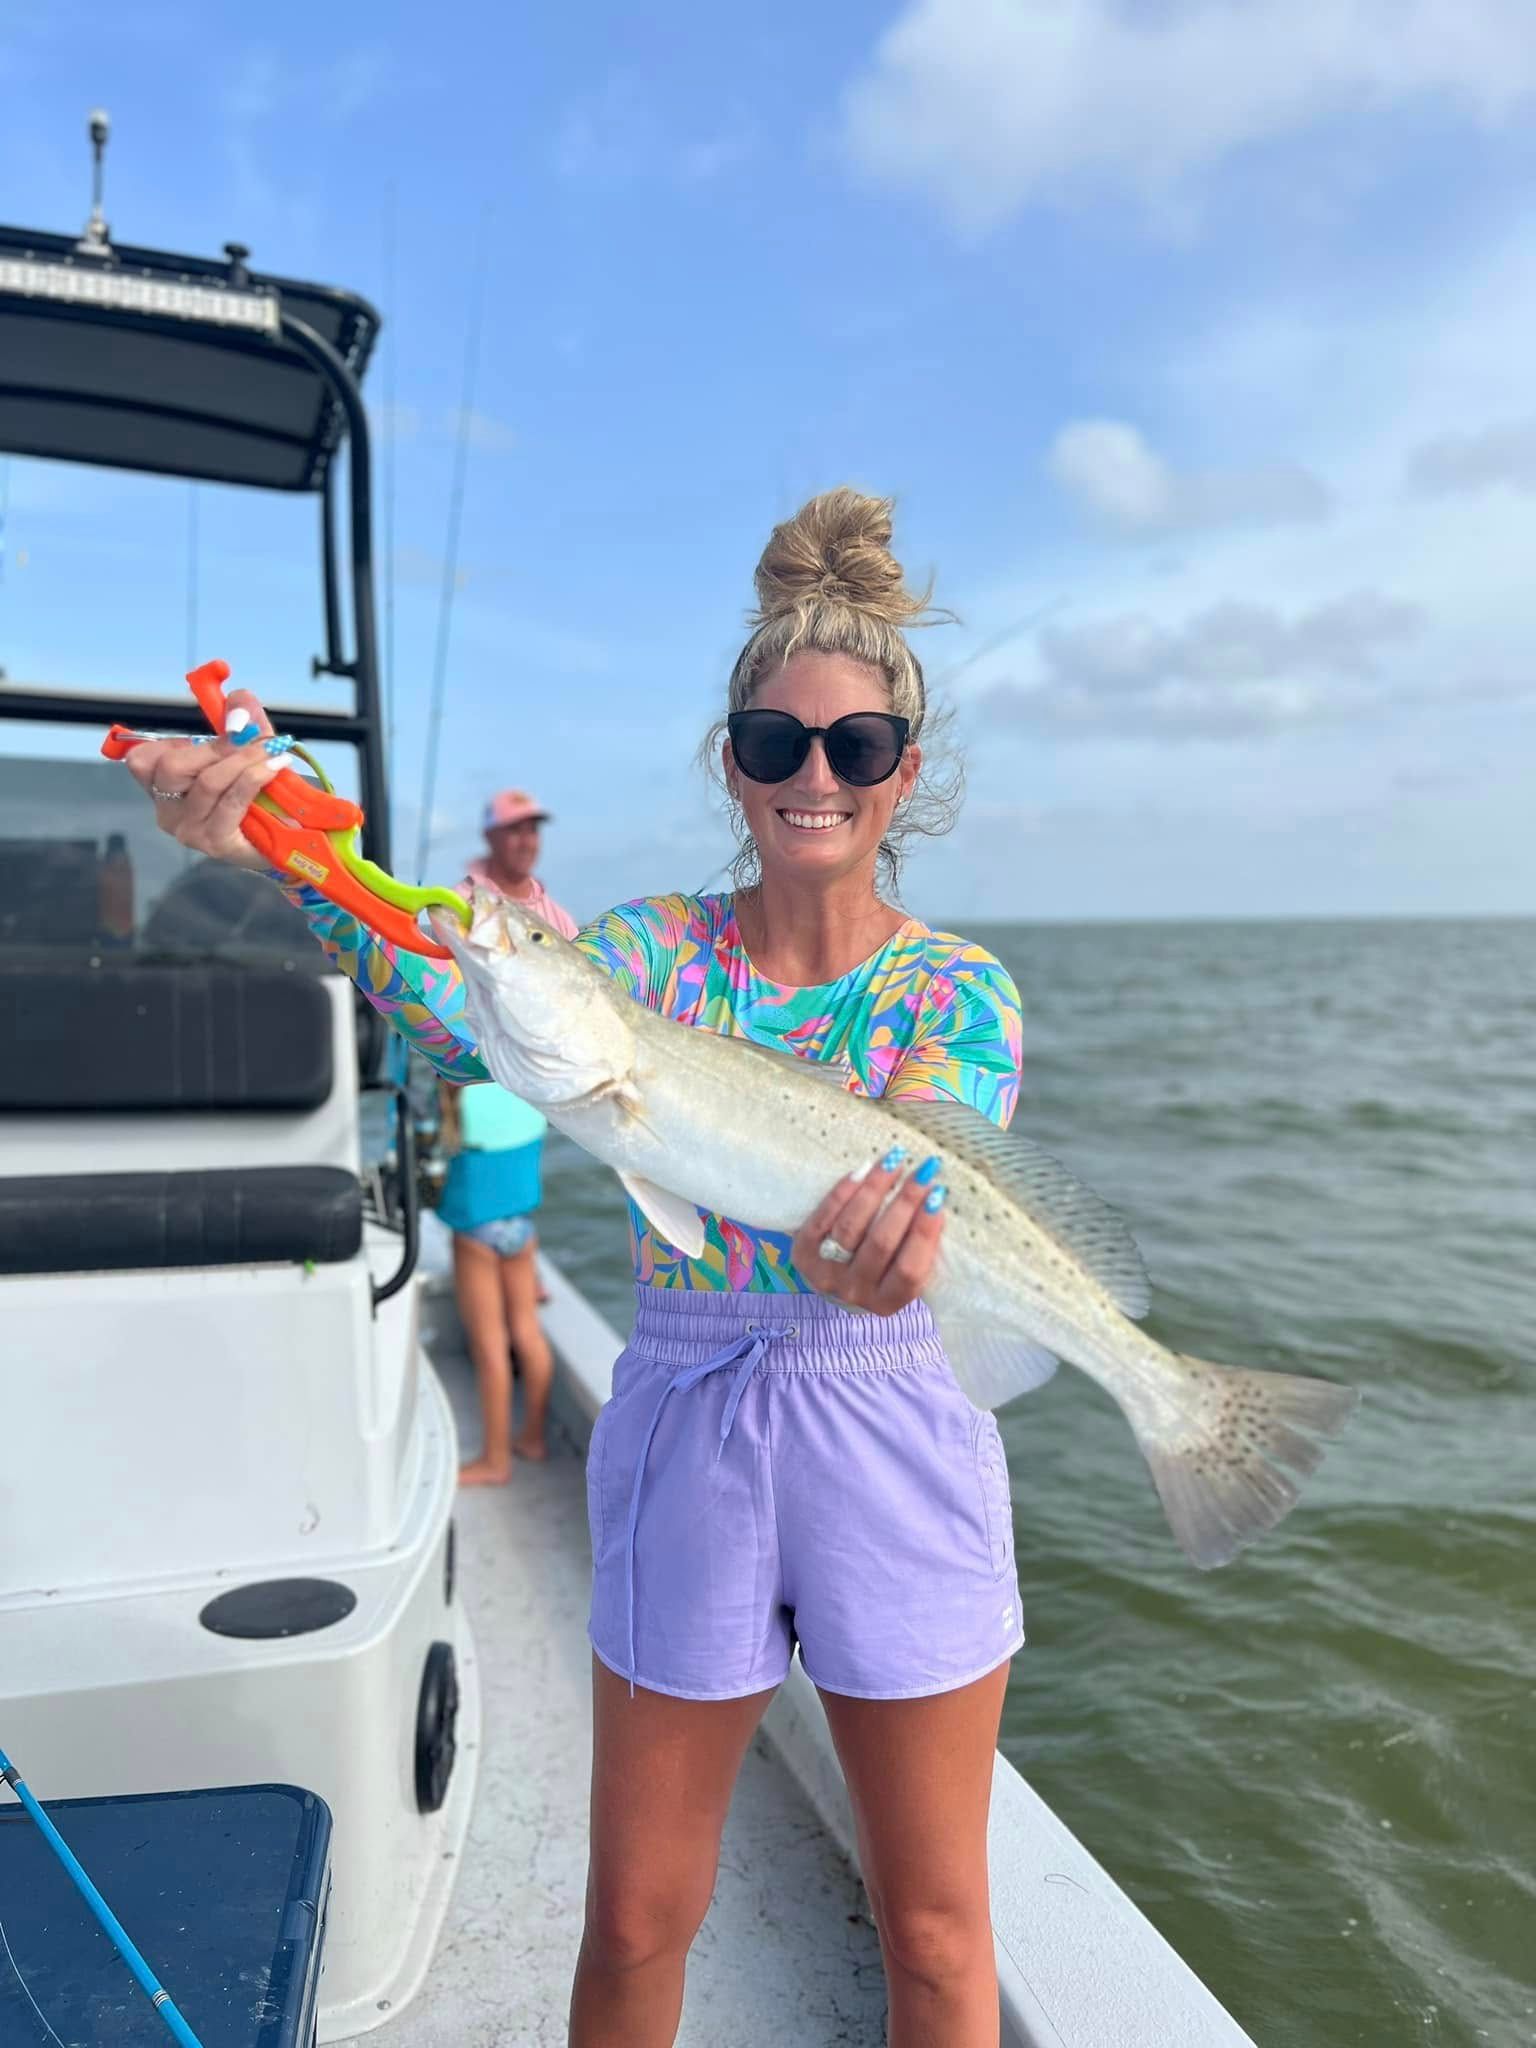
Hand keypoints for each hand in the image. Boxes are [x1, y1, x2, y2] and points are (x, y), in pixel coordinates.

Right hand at [121, 690, 282, 870]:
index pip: (141, 761)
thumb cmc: (257, 798)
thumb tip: (240, 698)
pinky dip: (256, 777)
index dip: (170, 740)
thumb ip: (242, 725)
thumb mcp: (247, 755)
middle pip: (172, 767)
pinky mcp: (214, 842)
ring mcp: (189, 830)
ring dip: (245, 759)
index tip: (208, 731)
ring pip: (208, 782)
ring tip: (273, 750)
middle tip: (251, 738)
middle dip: (215, 747)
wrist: (285, 840)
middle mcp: (168, 811)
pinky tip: (276, 766)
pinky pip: (232, 800)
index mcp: (163, 788)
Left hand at [792, 1147, 946, 1315]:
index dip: (925, 1233)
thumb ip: (917, 1247)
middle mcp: (855, 1291)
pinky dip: (844, 1191)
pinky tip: (863, 1170)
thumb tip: (936, 1199)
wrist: (831, 1277)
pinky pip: (824, 1217)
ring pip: (852, 1226)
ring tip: (895, 1160)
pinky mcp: (803, 1253)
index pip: (910, 1270)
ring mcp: (825, 1273)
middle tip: (925, 1170)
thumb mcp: (901, 1269)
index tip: (939, 1196)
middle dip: (906, 1201)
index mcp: (888, 1302)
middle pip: (881, 1243)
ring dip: (876, 1188)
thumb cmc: (880, 1268)